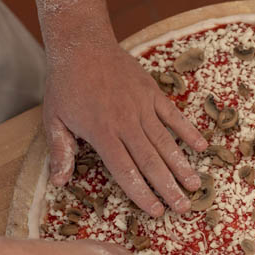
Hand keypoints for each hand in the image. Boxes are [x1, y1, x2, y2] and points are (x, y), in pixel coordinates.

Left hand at [42, 43, 207, 216]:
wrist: (81, 43)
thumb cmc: (65, 85)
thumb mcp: (53, 119)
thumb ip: (60, 152)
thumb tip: (59, 182)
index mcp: (102, 133)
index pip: (125, 170)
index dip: (142, 193)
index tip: (156, 211)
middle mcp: (126, 123)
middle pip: (151, 162)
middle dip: (168, 187)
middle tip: (183, 208)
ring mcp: (142, 107)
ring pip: (166, 142)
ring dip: (182, 165)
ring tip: (196, 185)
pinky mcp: (152, 93)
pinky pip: (173, 115)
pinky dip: (188, 131)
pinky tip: (201, 147)